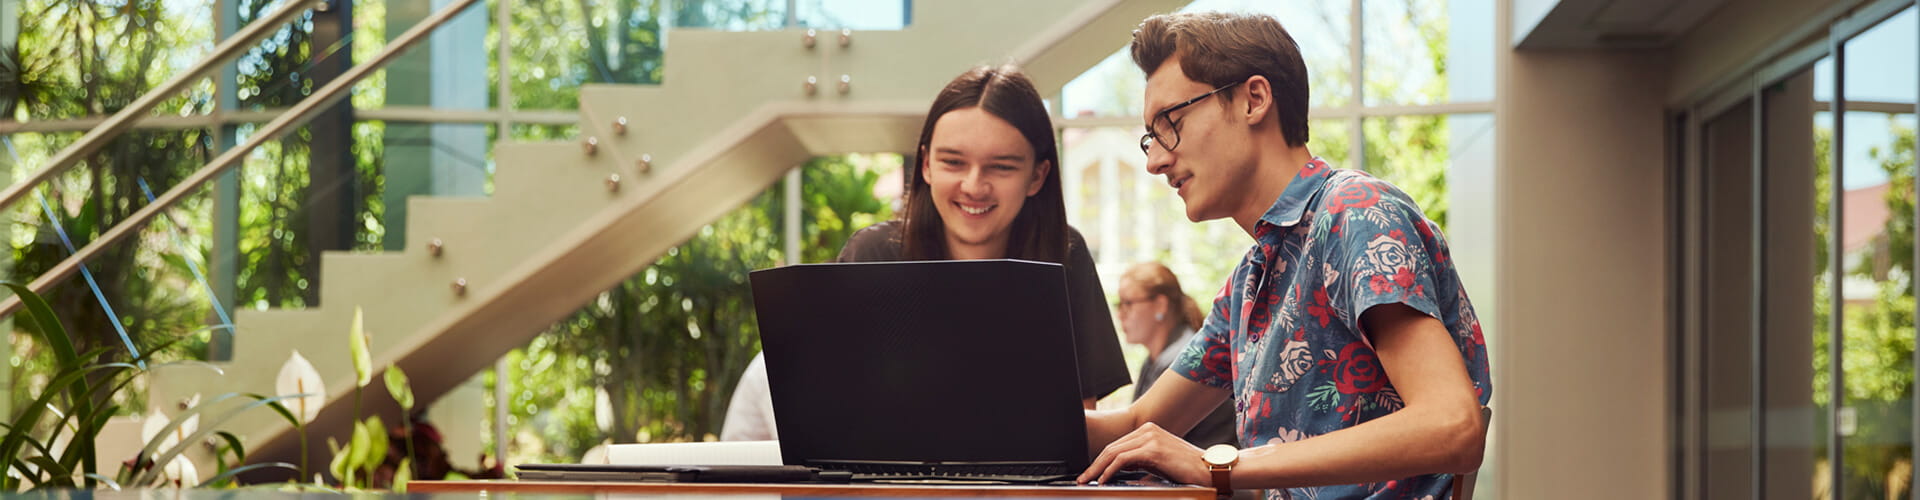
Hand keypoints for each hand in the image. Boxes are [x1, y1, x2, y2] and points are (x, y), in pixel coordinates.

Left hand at [1077, 422, 1208, 485]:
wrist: (1210, 468)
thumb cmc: (1186, 468)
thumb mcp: (1158, 462)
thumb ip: (1139, 461)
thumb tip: (1117, 470)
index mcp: (1148, 431)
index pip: (1117, 445)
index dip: (1100, 460)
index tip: (1090, 473)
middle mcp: (1148, 430)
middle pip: (1112, 447)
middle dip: (1094, 465)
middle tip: (1083, 478)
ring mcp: (1150, 438)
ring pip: (1114, 452)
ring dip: (1098, 468)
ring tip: (1088, 481)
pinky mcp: (1153, 449)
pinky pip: (1123, 460)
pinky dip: (1110, 470)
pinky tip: (1104, 480)